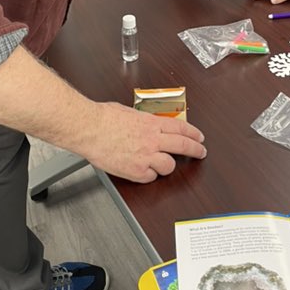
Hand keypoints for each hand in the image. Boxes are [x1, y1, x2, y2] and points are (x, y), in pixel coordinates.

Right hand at [83, 102, 206, 182]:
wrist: (89, 128)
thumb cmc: (103, 117)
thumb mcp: (129, 112)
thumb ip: (142, 121)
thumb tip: (146, 124)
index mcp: (152, 123)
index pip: (181, 128)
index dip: (193, 133)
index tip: (199, 137)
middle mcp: (153, 139)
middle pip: (183, 146)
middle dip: (196, 150)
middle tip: (201, 153)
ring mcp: (146, 156)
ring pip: (169, 166)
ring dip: (168, 166)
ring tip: (164, 164)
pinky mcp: (136, 171)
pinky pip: (150, 177)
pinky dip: (149, 175)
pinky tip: (144, 171)